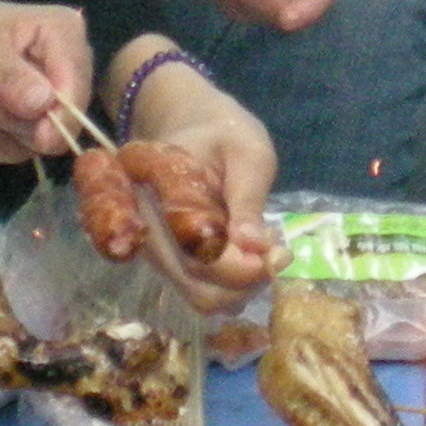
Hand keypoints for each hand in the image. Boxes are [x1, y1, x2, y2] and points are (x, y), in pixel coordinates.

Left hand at [0, 0, 93, 163]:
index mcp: (63, 35)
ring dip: (4, 129)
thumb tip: (43, 105)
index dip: (60, 117)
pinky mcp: (27, 121)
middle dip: (20, 120)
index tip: (33, 132)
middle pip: (66, 119)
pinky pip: (23, 151)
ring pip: (44, 140)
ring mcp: (47, 96)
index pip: (78, 87)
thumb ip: (8, 75)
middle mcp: (64, 66)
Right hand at [112, 42, 280, 311]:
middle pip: (194, 282)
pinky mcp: (171, 262)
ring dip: (241, 289)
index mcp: (158, 189)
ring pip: (198, 295)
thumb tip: (254, 247)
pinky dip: (232, 287)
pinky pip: (200, 290)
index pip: (194, 248)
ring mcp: (156, 250)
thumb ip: (248, 196)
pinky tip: (252, 259)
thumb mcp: (248, 152)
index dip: (238, 265)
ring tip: (267, 254)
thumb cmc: (226, 135)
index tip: (277, 255)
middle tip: (279, 255)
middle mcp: (146, 227)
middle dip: (245, 283)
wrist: (197, 130)